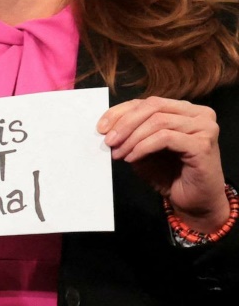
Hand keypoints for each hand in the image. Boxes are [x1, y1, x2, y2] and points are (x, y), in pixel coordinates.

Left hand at [99, 97, 230, 232]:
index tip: (101, 128)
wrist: (194, 202)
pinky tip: (132, 158)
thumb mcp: (143, 148)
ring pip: (157, 121)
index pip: (146, 102)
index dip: (120, 112)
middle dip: (124, 123)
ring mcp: (204, 128)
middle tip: (108, 140)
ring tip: (118, 153)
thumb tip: (106, 126)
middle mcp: (199, 114)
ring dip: (132, 138)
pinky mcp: (202, 144)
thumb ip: (131, 132)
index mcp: (184, 109)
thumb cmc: (169, 174)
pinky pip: (165, 138)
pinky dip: (143, 147)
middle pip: (152, 106)